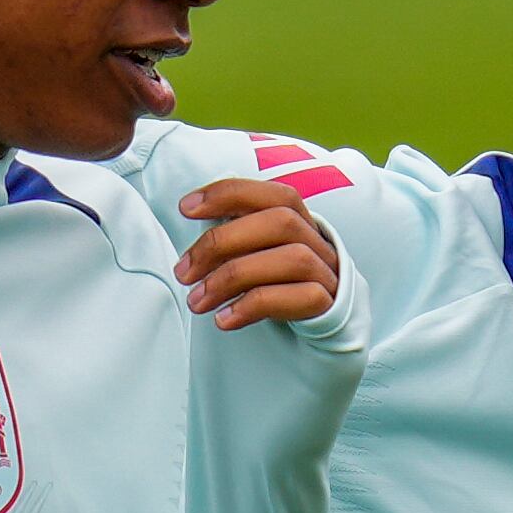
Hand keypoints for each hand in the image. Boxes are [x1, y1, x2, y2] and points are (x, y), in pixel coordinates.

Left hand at [175, 178, 344, 332]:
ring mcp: (326, 272)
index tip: (186, 208)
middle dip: (222, 242)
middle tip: (184, 271)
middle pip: (280, 222)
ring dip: (233, 277)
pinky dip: (255, 306)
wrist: (323, 318)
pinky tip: (224, 319)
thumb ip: (232, 241)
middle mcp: (317, 241)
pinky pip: (301, 298)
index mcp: (297, 220)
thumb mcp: (255, 254)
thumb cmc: (278, 282)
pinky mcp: (328, 304)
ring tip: (198, 300)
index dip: (229, 194)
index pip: (271, 194)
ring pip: (292, 258)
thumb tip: (189, 247)